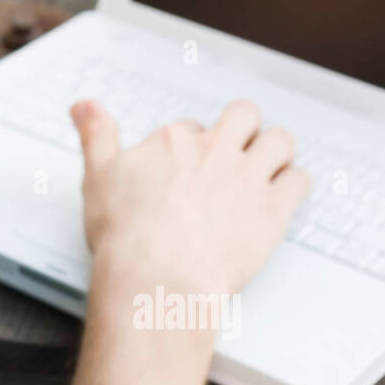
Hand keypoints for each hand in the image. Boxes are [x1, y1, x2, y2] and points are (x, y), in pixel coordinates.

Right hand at [71, 98, 309, 298]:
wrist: (158, 278)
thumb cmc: (126, 236)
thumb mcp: (97, 176)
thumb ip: (95, 134)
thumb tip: (84, 106)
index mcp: (175, 141)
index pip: (191, 127)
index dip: (191, 144)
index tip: (187, 164)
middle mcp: (215, 151)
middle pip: (244, 116)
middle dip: (243, 128)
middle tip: (237, 149)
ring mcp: (247, 178)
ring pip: (280, 141)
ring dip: (276, 149)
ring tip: (269, 165)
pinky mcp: (273, 209)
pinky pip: (300, 180)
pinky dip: (295, 183)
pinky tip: (285, 193)